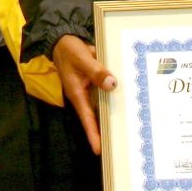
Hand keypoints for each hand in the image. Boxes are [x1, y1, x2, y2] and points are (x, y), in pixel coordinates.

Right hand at [53, 34, 115, 154]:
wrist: (63, 40)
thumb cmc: (70, 51)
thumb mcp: (83, 59)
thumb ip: (96, 72)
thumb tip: (112, 84)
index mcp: (77, 94)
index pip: (86, 118)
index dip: (92, 134)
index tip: (98, 150)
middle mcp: (83, 96)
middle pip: (95, 117)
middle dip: (104, 131)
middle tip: (118, 146)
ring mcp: (89, 90)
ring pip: (102, 106)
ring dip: (112, 115)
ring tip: (127, 129)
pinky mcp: (95, 83)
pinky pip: (105, 93)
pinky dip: (114, 98)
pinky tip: (128, 102)